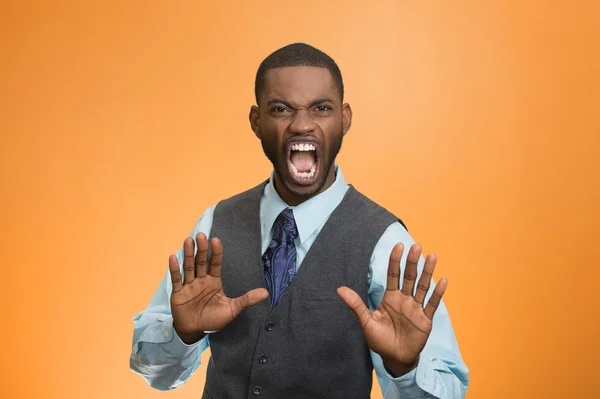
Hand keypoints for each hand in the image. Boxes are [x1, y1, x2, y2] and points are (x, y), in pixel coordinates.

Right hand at [169, 233, 268, 343]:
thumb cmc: (213, 320)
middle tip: (201, 235)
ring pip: (189, 267)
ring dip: (188, 254)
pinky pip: (176, 279)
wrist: (195, 332)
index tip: (216, 240)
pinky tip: (173, 257)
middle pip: (201, 261)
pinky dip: (175, 269)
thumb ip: (247, 300)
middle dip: (201, 249)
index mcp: (214, 281)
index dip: (216, 253)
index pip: (215, 264)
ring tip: (188, 240)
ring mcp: (189, 285)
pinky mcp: (178, 293)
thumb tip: (266, 293)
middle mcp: (201, 280)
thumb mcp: (232, 309)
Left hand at [337, 243, 446, 375]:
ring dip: (428, 272)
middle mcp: (404, 299)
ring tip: (433, 256)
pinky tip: (443, 280)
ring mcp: (416, 308)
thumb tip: (339, 289)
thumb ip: (356, 304)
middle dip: (412, 261)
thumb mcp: (366, 321)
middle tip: (416, 246)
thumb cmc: (379, 339)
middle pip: (409, 277)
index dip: (395, 260)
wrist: (394, 358)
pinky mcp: (425, 319)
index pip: (393, 274)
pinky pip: (432, 304)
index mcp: (390, 297)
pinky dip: (438, 293)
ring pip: (422, 287)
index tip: (398, 246)